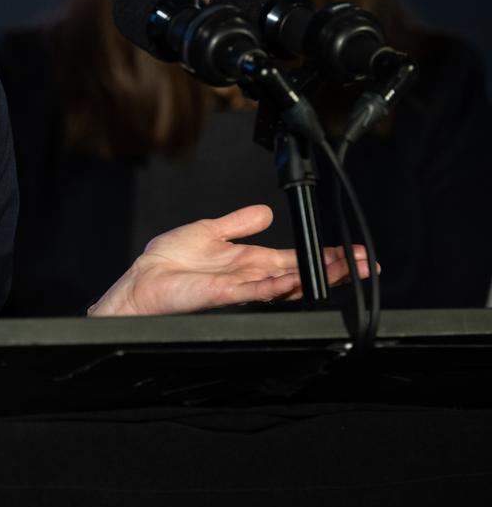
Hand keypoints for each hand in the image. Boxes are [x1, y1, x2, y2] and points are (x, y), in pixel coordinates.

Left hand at [88, 205, 372, 316]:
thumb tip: (265, 211)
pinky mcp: (220, 295)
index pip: (293, 260)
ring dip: (312, 277)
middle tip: (363, 264)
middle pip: (299, 274)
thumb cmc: (169, 262)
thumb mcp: (209, 232)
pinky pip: (251, 292)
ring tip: (341, 269)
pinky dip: (271, 287)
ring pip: (283, 285)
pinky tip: (290, 281)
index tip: (351, 253)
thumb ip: (239, 224)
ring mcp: (238, 289)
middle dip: (332, 269)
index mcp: (248, 263)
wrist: (142, 281)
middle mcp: (249, 278)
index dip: (322, 257)